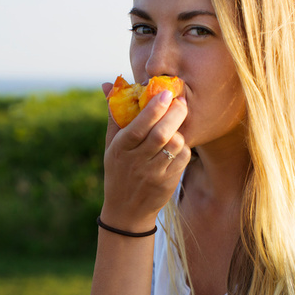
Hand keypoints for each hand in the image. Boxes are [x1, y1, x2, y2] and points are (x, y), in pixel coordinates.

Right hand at [100, 82, 190, 231]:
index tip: (165, 93)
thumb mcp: (111, 146)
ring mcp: (153, 173)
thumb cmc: (118, 171)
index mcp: (120, 149)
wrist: (126, 211)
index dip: (153, 108)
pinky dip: (184, 147)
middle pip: (161, 134)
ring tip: (178, 123)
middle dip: (175, 114)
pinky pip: (182, 158)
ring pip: (174, 145)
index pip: (138, 126)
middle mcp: (136, 162)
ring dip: (180, 130)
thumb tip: (109, 83)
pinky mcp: (167, 183)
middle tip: (181, 101)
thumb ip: (115, 115)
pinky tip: (179, 143)